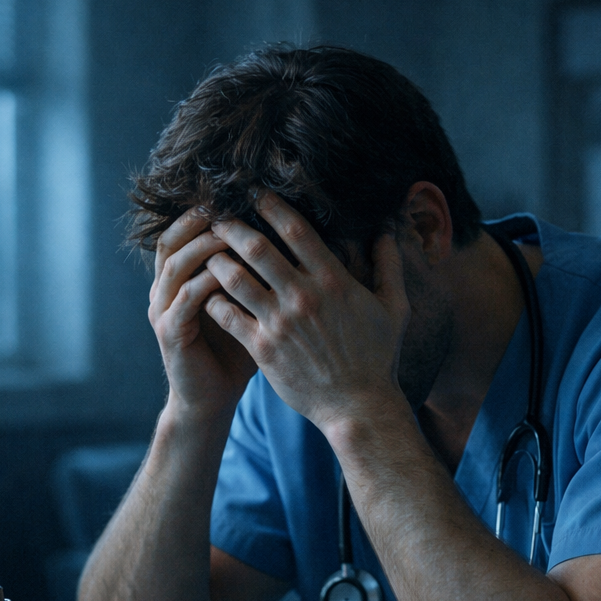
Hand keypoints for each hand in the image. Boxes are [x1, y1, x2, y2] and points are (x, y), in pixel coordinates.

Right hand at [148, 208, 258, 421]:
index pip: (188, 232)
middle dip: (200, 219)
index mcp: (183, 278)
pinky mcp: (169, 333)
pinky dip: (204, 284)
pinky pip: (184, 300)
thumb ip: (259, 277)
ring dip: (202, 247)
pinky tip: (226, 275)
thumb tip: (298, 246)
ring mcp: (163, 310)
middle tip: (228, 202)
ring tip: (230, 234)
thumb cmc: (235, 354)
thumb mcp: (249, 308)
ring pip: (175, 265)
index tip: (238, 193)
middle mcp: (166, 288)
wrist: (211, 401)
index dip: (207, 211)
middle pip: (173, 238)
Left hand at [204, 193, 411, 433]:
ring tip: (205, 251)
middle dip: (231, 225)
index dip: (271, 205)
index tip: (254, 192)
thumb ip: (390, 266)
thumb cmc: (379, 358)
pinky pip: (227, 315)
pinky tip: (205, 292)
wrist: (359, 407)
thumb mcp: (395, 309)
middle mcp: (303, 297)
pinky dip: (212, 299)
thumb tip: (388, 230)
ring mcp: (280, 323)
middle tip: (215, 214)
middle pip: (256, 247)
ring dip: (216, 259)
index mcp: (333, 281)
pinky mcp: (263, 349)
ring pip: (234, 278)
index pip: (295, 229)